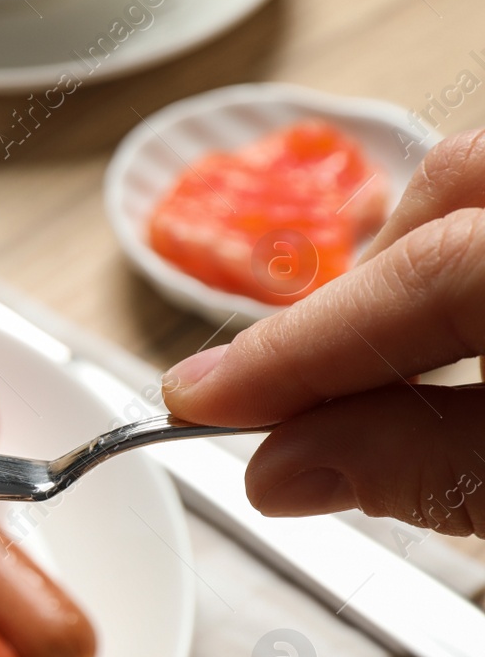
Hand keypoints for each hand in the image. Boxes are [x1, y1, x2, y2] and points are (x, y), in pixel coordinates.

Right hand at [162, 129, 484, 535]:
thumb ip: (434, 471)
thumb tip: (286, 468)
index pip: (430, 274)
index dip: (299, 346)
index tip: (199, 401)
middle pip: (461, 185)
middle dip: (361, 284)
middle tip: (293, 386)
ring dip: (419, 263)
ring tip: (374, 363)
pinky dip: (470, 261)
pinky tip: (455, 332)